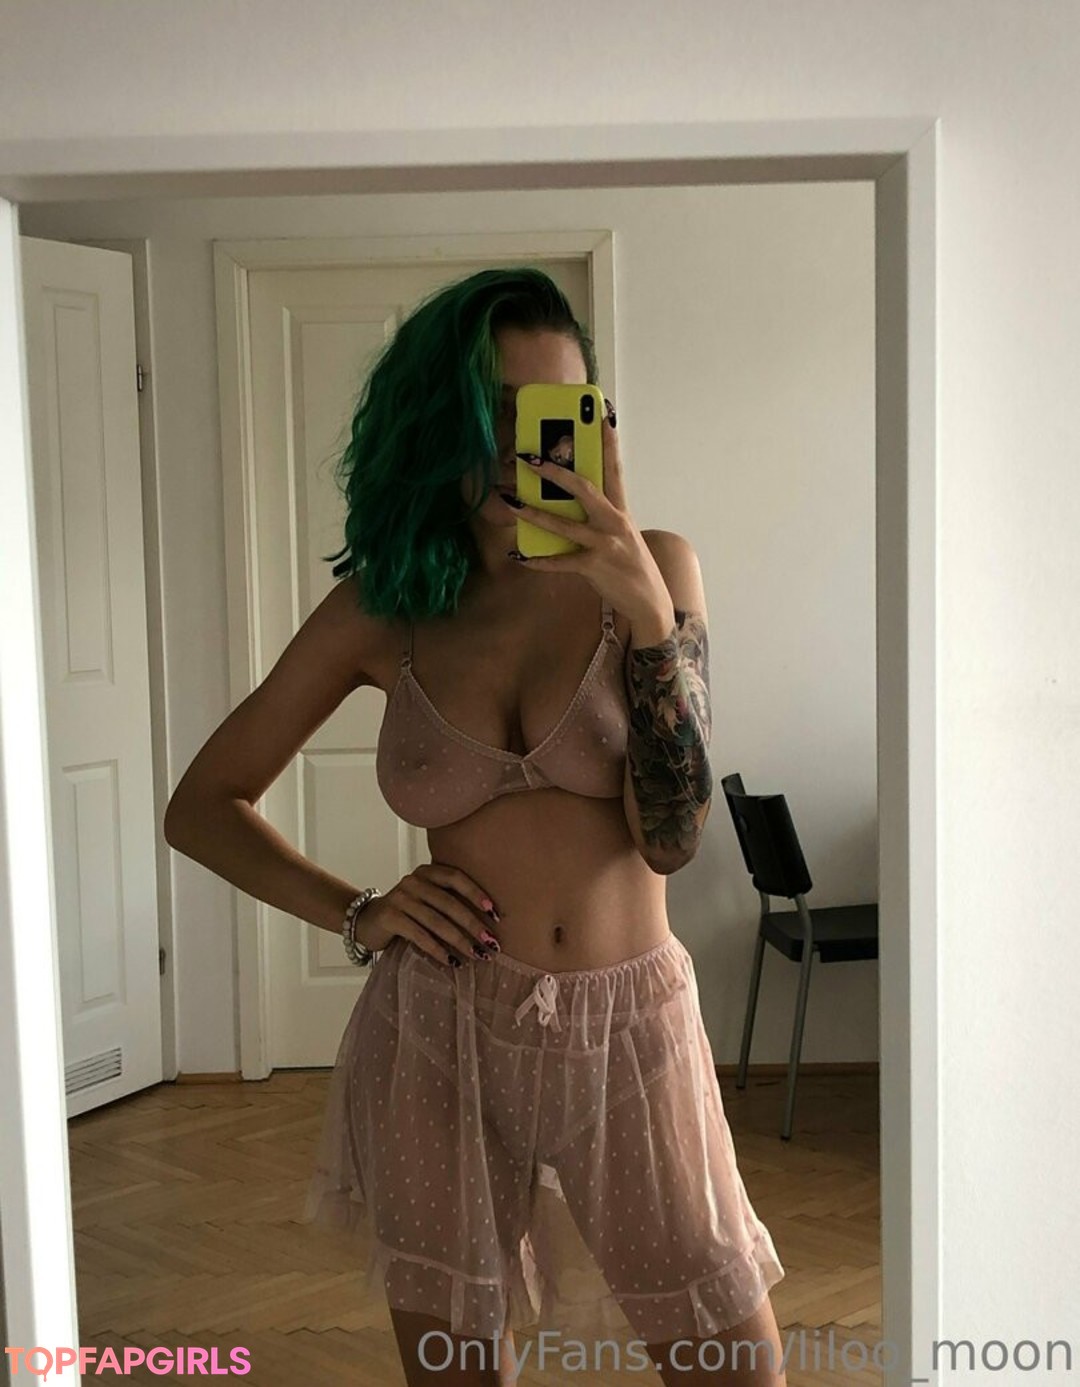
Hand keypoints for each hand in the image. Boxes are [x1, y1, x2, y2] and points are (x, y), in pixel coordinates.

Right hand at [354, 862, 501, 967]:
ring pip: (436, 921)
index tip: (494, 913)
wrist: (366, 920)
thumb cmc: (406, 912)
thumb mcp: (426, 899)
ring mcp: (400, 898)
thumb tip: (487, 921)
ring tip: (476, 954)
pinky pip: (419, 935)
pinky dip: (437, 949)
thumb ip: (447, 901)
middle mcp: (413, 881)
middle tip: (491, 942)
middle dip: (473, 924)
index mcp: (426, 872)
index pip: (455, 878)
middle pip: (449, 903)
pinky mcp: (389, 917)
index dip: (476, 893)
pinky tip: (451, 961)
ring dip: (459, 940)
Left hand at [508, 397, 668, 622]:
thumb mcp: (619, 535)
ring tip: (511, 501)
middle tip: (531, 458)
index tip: (602, 415)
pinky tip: (520, 555)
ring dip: (535, 513)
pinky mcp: (594, 566)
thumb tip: (564, 503)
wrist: (648, 602)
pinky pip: (560, 561)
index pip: (614, 469)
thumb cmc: (629, 565)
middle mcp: (614, 522)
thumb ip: (598, 516)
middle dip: (556, 473)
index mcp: (621, 510)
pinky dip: (538, 560)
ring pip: (564, 524)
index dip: (608, 441)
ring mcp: (605, 544)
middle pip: (584, 489)